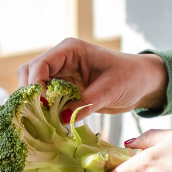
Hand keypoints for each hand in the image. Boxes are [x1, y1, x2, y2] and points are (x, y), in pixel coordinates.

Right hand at [19, 39, 167, 114]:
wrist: (143, 83)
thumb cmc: (130, 78)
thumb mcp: (110, 90)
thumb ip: (86, 103)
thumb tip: (62, 118)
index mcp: (70, 50)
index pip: (40, 64)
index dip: (36, 84)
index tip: (44, 105)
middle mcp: (61, 60)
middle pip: (29, 73)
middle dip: (31, 94)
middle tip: (40, 114)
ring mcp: (61, 74)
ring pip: (34, 86)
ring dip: (36, 103)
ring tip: (46, 119)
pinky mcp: (64, 88)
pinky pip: (45, 97)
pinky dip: (45, 109)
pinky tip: (52, 121)